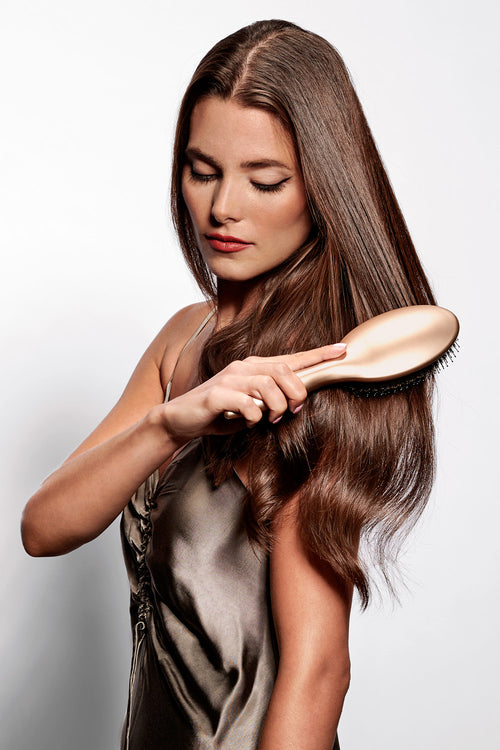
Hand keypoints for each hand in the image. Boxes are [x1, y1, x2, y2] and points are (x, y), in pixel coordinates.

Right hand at [159, 343, 346, 443]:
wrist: (181, 420)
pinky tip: (250, 422)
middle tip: (294, 410)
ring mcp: (229, 379)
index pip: (292, 358)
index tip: (342, 351)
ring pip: (269, 385)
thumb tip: (297, 403)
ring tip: (271, 419)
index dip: (318, 355)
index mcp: (254, 367)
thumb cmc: (219, 413)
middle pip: (285, 371)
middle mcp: (243, 367)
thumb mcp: (252, 406)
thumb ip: (272, 400)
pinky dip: (255, 417)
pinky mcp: (217, 394)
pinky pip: (248, 403)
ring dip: (276, 407)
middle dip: (297, 393)